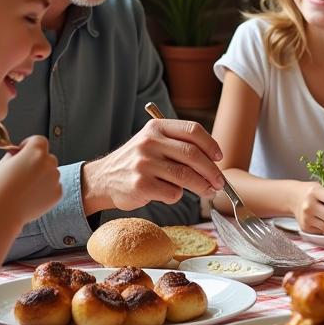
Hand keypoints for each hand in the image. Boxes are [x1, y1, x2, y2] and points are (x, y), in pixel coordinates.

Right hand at [0, 135, 61, 228]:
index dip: (30, 145)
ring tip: (26, 187)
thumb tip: (20, 152)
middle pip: (47, 157)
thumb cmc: (0, 188)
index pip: (39, 140)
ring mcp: (55, 178)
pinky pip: (54, 186)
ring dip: (43, 176)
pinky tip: (32, 195)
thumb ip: (15, 154)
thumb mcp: (3, 163)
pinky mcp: (58, 192)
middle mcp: (49, 162)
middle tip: (24, 173)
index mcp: (35, 151)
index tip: (24, 151)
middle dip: (38, 162)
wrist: (4, 212)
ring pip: (52, 172)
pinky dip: (46, 189)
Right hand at [81, 118, 223, 213]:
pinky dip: (177, 196)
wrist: (103, 179)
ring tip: (208, 192)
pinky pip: (173, 193)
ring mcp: (144, 164)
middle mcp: (149, 142)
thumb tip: (214, 162)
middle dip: (212, 171)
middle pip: (193, 155)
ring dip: (202, 187)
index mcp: (156, 127)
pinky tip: (170, 194)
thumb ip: (179, 145)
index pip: (192, 130)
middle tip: (220, 182)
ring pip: (186, 176)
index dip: (210, 145)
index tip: (219, 157)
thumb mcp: (153, 142)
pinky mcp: (141, 185)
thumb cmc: (137, 162)